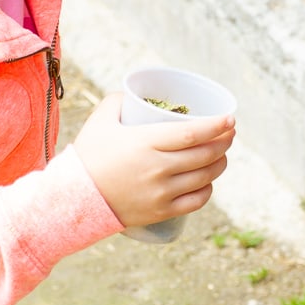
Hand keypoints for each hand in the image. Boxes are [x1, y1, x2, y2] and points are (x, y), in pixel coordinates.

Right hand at [73, 93, 235, 227]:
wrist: (73, 198)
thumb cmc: (88, 155)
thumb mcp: (101, 120)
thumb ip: (119, 100)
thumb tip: (136, 92)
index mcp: (147, 142)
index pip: (194, 133)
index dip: (217, 125)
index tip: (230, 118)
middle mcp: (159, 168)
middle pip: (205, 154)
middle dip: (224, 141)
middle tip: (229, 133)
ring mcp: (161, 193)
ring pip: (205, 177)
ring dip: (220, 163)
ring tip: (222, 154)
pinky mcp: (161, 212)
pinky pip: (196, 201)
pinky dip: (207, 189)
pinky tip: (208, 181)